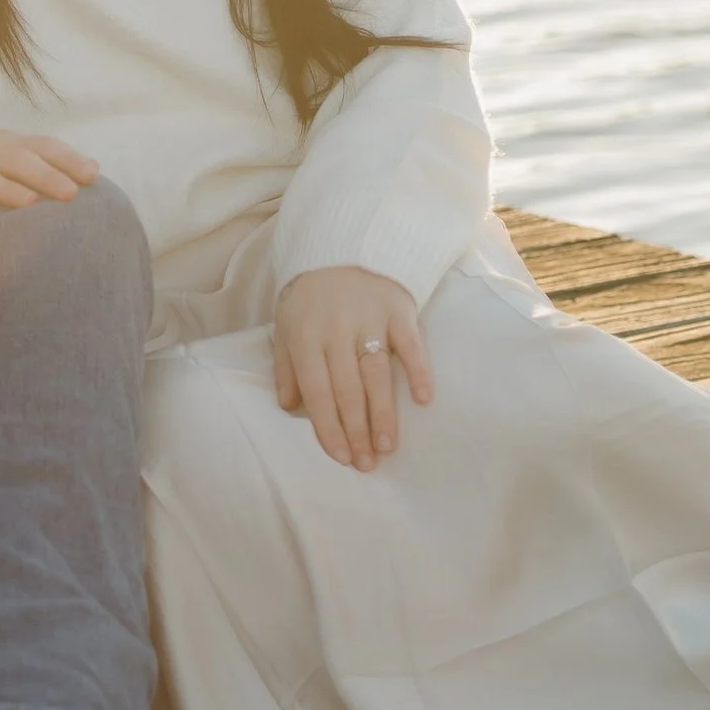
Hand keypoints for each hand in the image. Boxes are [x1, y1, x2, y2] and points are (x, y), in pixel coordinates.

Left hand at [273, 266, 432, 470]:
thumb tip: (288, 407)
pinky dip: (418, 370)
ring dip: (383, 413)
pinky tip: (422, 399)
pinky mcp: (397, 308)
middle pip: (348, 390)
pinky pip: (410, 343)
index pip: (317, 392)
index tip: (340, 458)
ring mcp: (368, 319)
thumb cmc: (311, 297)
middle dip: (357, 431)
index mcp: (305, 337)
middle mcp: (336, 330)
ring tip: (388, 446)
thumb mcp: (287, 326)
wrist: (343, 245)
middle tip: (367, 464)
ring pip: (376, 374)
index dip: (328, 428)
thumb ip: (286, 367)